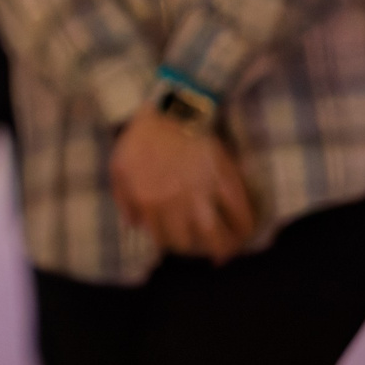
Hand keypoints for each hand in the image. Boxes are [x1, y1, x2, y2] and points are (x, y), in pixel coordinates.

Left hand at [109, 109, 255, 258]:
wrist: (171, 111)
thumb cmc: (141, 138)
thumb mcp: (119, 169)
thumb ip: (125, 201)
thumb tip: (135, 226)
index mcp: (149, 202)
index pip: (162, 239)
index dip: (172, 244)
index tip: (178, 242)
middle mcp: (175, 204)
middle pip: (189, 242)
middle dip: (196, 249)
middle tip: (202, 248)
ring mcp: (201, 192)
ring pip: (216, 233)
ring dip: (223, 248)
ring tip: (226, 253)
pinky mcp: (223, 178)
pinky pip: (238, 208)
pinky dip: (244, 223)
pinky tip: (246, 231)